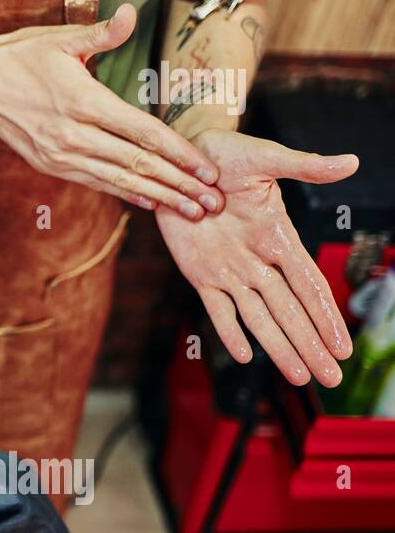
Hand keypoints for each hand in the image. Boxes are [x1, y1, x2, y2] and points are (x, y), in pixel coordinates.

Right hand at [0, 4, 224, 219]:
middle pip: (137, 164)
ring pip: (119, 180)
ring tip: (191, 210)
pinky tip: (151, 201)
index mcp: (83, 102)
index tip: (207, 168)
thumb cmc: (19, 55)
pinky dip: (126, 194)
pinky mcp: (50, 164)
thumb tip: (131, 12)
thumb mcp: (60, 39)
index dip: (179, 153)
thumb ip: (101, 33)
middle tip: (211, 201)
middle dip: (179, 184)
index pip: (142, 133)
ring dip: (159, 196)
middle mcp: (73, 135)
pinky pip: (96, 182)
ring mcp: (60, 154)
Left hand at [156, 128, 356, 385]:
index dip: (324, 316)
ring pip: (258, 318)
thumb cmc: (227, 154)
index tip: (342, 347)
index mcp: (279, 237)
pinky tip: (245, 356)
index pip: (308, 285)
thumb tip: (350, 162)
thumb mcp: (266, 157)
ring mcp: (229, 270)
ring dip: (279, 347)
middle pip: (289, 312)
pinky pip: (217, 308)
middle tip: (330, 378)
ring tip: (301, 378)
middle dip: (310, 345)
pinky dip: (230, 330)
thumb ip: (305, 166)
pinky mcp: (198, 272)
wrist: (181, 157)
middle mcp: (258, 260)